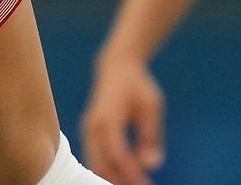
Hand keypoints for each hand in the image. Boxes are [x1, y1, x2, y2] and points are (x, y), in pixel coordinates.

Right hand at [80, 54, 165, 184]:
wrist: (116, 67)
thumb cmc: (137, 86)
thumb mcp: (151, 106)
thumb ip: (151, 136)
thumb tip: (152, 165)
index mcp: (109, 117)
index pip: (117, 153)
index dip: (131, 172)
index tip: (147, 183)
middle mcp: (93, 125)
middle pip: (101, 163)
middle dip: (119, 180)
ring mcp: (88, 129)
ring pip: (95, 163)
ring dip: (112, 177)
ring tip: (134, 182)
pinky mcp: (89, 132)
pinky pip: (94, 157)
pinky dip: (107, 169)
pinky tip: (125, 174)